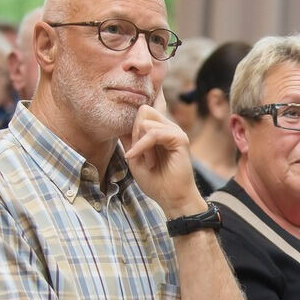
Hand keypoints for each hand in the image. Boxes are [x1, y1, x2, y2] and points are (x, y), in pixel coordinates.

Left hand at [123, 90, 205, 217]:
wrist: (171, 198)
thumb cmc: (155, 181)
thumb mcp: (134, 157)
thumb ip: (128, 139)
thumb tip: (119, 121)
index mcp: (159, 130)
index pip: (149, 107)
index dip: (144, 102)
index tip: (134, 108)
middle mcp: (168, 127)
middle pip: (143, 110)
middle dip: (134, 132)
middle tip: (139, 153)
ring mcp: (175, 131)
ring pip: (145, 121)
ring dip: (140, 144)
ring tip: (149, 162)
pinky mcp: (180, 138)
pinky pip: (154, 133)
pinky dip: (144, 146)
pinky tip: (145, 161)